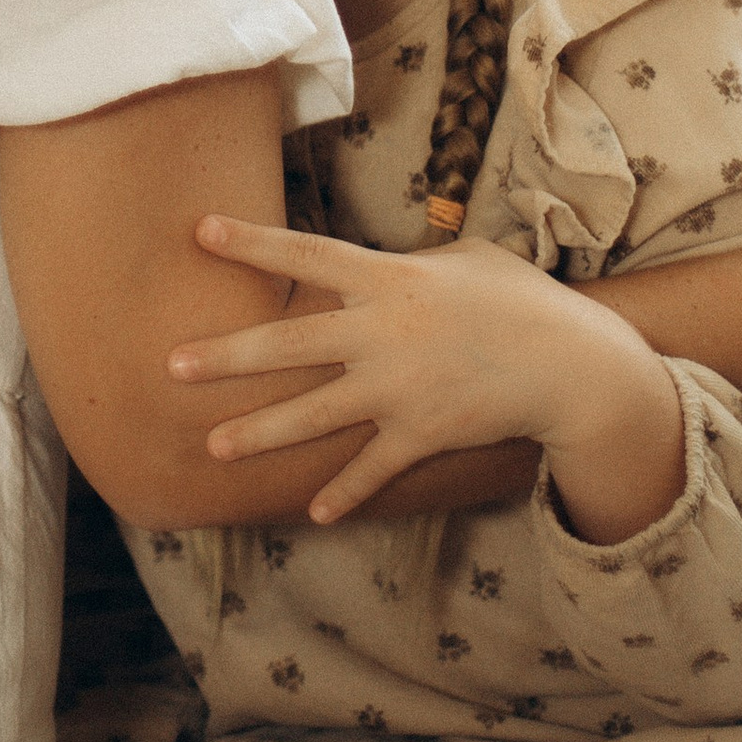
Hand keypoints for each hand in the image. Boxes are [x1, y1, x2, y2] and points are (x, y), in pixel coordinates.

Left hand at [171, 217, 610, 524]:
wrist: (569, 365)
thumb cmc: (520, 298)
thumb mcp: (468, 258)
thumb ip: (416, 262)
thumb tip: (389, 267)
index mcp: (389, 279)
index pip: (306, 255)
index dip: (253, 243)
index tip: (199, 230)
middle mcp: (381, 334)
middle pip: (288, 345)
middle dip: (227, 356)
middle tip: (172, 365)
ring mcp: (397, 390)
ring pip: (312, 415)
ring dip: (260, 434)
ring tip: (214, 446)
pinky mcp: (419, 434)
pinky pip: (371, 468)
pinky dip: (344, 491)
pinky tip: (313, 511)